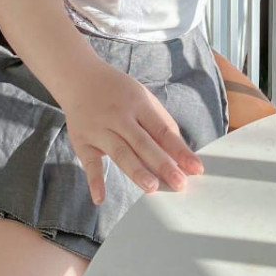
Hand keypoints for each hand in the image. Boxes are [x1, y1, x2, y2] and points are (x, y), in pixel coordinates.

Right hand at [60, 61, 203, 203]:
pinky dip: (94, 181)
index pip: (163, 129)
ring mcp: (99, 129)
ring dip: (136, 171)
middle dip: (163, 164)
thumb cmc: (118, 92)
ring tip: (152, 187)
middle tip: (179, 184)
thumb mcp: (142, 97)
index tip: (196, 169)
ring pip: (120, 152)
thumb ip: (161, 123)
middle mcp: (119, 116)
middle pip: (143, 143)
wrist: (79, 77)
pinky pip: (89, 162)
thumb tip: (181, 154)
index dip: (180, 150)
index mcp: (139, 103)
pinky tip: (100, 198)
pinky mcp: (82, 141)